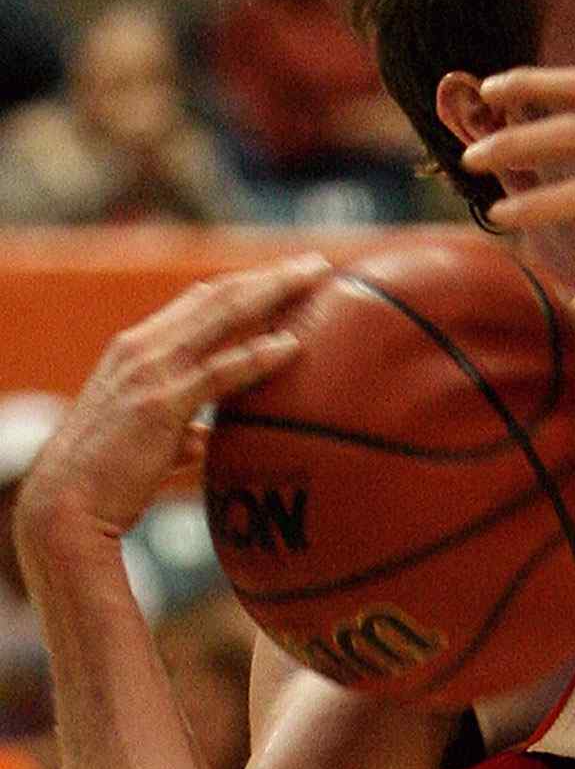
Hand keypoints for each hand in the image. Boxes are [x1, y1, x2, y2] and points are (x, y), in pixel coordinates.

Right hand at [16, 255, 330, 544]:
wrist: (64, 506)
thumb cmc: (107, 477)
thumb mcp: (146, 438)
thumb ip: (180, 430)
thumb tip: (204, 440)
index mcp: (137, 349)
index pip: (199, 301)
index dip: (245, 284)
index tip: (286, 274)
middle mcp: (142, 349)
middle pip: (217, 296)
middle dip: (269, 275)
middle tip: (315, 262)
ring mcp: (150, 373)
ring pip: (222, 317)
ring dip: (273, 294)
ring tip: (316, 280)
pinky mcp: (160, 405)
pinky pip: (218, 373)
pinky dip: (257, 357)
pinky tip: (291, 346)